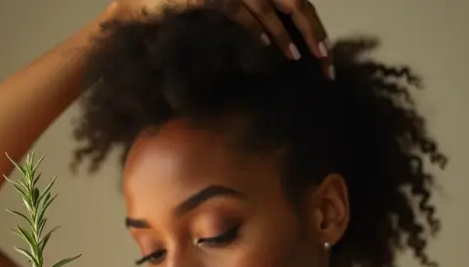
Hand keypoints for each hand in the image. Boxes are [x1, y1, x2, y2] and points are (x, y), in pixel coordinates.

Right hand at [110, 0, 333, 77]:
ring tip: (302, 57)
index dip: (311, 25)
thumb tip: (278, 39)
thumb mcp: (227, 9)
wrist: (143, 3)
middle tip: (325, 58)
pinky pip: (242, 10)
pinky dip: (258, 28)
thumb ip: (252, 16)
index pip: (293, 2)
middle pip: (293, 1)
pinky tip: (269, 47)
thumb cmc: (184, 5)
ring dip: (289, 33)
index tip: (322, 52)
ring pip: (272, 6)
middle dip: (312, 30)